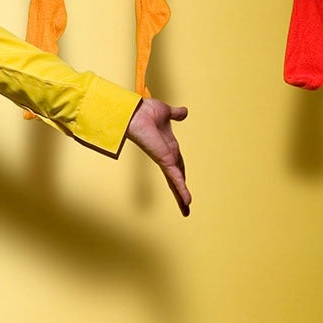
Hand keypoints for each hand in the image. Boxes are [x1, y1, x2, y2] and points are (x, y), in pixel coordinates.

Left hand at [125, 98, 190, 215]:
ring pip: (176, 182)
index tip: (184, 187)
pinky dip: (181, 189)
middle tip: (185, 208)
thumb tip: (185, 112)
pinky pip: (175, 177)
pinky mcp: (163, 160)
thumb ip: (176, 115)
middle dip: (181, 193)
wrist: (135, 111)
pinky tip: (187, 200)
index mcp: (168, 147)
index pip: (178, 166)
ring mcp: (164, 159)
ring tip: (186, 211)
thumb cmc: (145, 111)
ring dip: (181, 196)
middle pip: (177, 178)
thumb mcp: (166, 113)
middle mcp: (166, 156)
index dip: (182, 177)